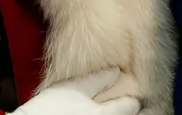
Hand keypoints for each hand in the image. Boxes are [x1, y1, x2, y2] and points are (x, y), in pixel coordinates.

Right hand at [13, 69, 140, 114]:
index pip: (132, 105)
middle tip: (126, 102)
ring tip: (113, 108)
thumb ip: (97, 79)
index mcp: (104, 114)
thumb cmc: (49, 110)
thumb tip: (115, 71)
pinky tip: (93, 113)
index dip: (131, 97)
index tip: (129, 94)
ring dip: (120, 114)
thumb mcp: (72, 87)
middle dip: (129, 109)